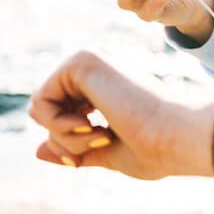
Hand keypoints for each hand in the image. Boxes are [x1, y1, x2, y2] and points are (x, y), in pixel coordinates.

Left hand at [28, 50, 213, 178]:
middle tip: (101, 141)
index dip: (68, 146)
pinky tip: (90, 125)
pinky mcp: (82, 61)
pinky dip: (58, 126)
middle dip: (65, 142)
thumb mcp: (106, 152)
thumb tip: (37, 151)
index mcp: (104, 85)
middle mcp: (95, 68)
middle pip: (47, 112)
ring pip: (41, 107)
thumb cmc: (154, 147)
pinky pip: (40, 102)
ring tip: (100, 134)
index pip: (61, 116)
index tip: (93, 153)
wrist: (176, 137)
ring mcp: (89, 60)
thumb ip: (73, 148)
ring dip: (64, 137)